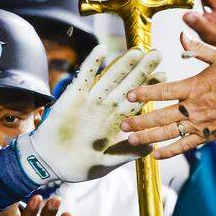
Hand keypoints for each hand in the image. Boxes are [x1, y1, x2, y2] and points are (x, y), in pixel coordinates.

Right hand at [15, 45, 162, 182]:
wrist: (50, 163)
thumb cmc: (78, 166)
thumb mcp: (107, 163)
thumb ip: (127, 153)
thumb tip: (151, 147)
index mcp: (117, 122)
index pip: (138, 101)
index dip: (151, 88)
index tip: (166, 74)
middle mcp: (106, 108)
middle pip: (128, 85)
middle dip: (142, 70)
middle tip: (157, 53)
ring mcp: (90, 101)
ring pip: (110, 78)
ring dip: (123, 64)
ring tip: (137, 50)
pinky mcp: (73, 97)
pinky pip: (85, 77)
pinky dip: (92, 63)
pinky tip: (101, 49)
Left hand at [120, 32, 215, 158]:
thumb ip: (198, 48)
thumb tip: (181, 36)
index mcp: (194, 87)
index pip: (164, 91)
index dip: (145, 92)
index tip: (129, 96)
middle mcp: (194, 107)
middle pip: (161, 117)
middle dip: (140, 122)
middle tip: (123, 125)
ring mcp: (201, 123)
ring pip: (169, 133)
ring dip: (148, 138)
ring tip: (130, 140)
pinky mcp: (208, 135)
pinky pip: (186, 146)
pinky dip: (170, 151)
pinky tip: (155, 155)